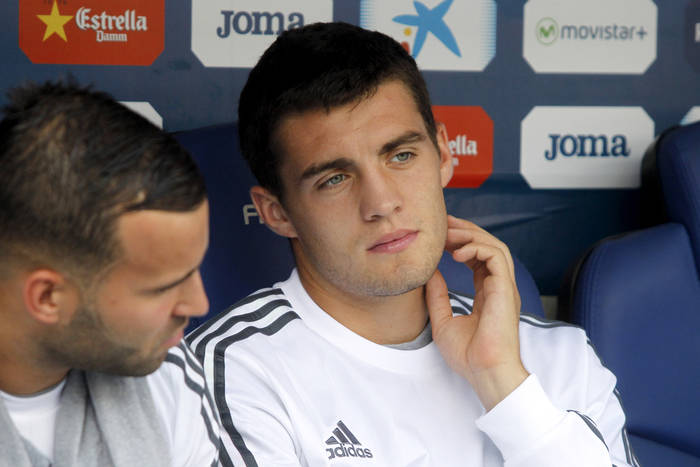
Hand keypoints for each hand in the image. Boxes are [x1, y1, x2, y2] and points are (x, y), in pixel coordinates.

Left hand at [426, 215, 528, 410]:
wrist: (484, 372)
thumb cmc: (468, 355)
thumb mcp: (443, 320)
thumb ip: (437, 295)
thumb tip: (428, 272)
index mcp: (487, 293)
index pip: (477, 257)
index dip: (460, 242)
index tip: (439, 235)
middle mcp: (498, 286)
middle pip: (487, 246)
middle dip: (465, 230)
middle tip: (442, 223)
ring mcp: (504, 287)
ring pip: (494, 246)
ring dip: (471, 235)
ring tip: (448, 234)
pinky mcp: (506, 289)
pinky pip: (496, 257)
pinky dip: (477, 248)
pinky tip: (457, 251)